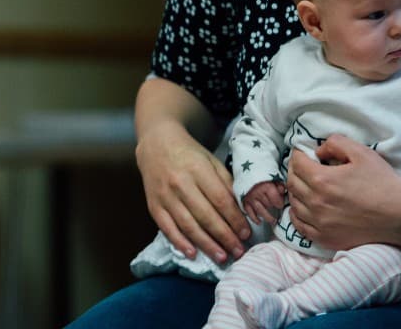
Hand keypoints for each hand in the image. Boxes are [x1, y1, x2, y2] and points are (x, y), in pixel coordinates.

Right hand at [135, 122, 249, 263]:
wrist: (156, 144)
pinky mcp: (153, 205)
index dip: (235, 219)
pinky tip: (193, 254)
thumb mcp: (211, 160)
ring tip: (222, 257)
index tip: (246, 233)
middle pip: (206, 216)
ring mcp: (164, 196)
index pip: (220, 200)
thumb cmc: (189, 153)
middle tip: (239, 251)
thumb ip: (226, 183)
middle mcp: (180, 183)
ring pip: (188, 225)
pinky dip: (180, 242)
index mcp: (198, 169)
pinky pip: (167, 228)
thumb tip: (242, 209)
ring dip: (206, 244)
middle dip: (225, 237)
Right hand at [242, 181, 285, 225]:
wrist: (245, 175)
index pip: (275, 198)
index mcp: (265, 185)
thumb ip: (279, 185)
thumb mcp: (272, 178)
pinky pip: (249, 213)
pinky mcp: (244, 202)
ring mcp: (250, 198)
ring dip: (267, 217)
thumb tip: (283, 191)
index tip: (281, 204)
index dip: (280, 202)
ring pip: (260, 211)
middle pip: (268, 204)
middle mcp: (257, 192)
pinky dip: (254, 218)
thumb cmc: (262, 178)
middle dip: (273, 206)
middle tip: (276, 207)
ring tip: (273, 221)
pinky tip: (259, 222)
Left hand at [285, 134, 400, 250]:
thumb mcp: (361, 152)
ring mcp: (320, 223)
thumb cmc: (383, 182)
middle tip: (303, 166)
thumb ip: (335, 144)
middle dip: (295, 171)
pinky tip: (304, 208)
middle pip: (292, 183)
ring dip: (296, 191)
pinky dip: (297, 214)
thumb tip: (318, 151)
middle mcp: (316, 203)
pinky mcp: (326, 238)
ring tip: (306, 185)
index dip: (298, 155)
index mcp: (322, 180)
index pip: (297, 164)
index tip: (304, 153)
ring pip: (294, 204)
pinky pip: (300, 226)